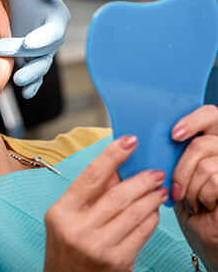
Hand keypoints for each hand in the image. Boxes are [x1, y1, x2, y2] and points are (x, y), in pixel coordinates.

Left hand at [0, 0, 70, 98]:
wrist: (2, 0)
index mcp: (56, 18)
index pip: (53, 32)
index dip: (42, 39)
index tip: (28, 43)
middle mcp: (50, 38)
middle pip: (43, 52)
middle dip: (26, 55)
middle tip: (1, 50)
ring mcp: (39, 52)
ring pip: (40, 67)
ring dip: (31, 76)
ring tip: (18, 81)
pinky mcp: (28, 61)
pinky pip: (33, 76)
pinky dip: (32, 86)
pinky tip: (25, 93)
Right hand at [44, 135, 166, 271]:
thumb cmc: (65, 248)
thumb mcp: (66, 217)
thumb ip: (89, 193)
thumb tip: (116, 169)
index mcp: (61, 213)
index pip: (90, 177)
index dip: (112, 156)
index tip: (128, 141)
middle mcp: (78, 229)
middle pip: (117, 195)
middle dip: (141, 180)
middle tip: (154, 172)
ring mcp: (98, 247)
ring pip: (134, 213)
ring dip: (151, 198)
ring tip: (158, 189)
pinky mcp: (117, 262)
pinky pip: (142, 233)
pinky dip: (151, 218)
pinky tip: (153, 211)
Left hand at [170, 105, 217, 269]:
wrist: (205, 234)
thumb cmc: (189, 202)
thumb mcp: (175, 170)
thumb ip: (167, 149)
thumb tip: (138, 137)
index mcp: (210, 138)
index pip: (210, 114)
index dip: (193, 120)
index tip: (174, 135)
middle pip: (203, 142)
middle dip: (183, 167)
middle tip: (176, 186)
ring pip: (206, 164)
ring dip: (191, 187)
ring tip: (191, 199)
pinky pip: (215, 179)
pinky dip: (203, 195)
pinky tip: (204, 204)